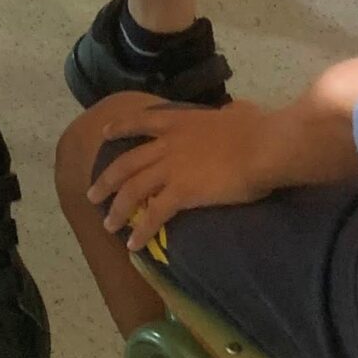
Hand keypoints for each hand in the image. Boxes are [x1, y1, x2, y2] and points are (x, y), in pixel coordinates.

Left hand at [87, 98, 275, 248]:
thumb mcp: (240, 112)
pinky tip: (133, 245)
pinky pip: (153, 215)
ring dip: (117, 209)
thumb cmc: (259, 128)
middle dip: (106, 180)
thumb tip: (235, 111)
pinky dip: (141, 231)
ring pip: (132, 190)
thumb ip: (231, 113)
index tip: (104, 132)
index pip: (141, 121)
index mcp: (181, 120)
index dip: (120, 127)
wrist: (264, 147)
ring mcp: (172, 168)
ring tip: (108, 225)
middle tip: (92, 195)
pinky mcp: (181, 192)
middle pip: (126, 163)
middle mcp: (168, 143)